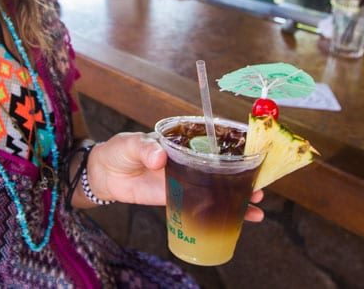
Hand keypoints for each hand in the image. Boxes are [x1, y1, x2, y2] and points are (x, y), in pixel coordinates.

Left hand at [86, 133, 266, 222]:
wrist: (103, 174)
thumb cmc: (119, 150)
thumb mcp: (131, 143)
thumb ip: (145, 148)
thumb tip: (159, 157)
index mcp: (182, 141)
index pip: (213, 142)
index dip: (235, 149)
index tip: (254, 157)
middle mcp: (189, 160)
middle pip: (222, 168)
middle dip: (243, 177)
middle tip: (260, 188)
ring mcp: (185, 180)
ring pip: (216, 189)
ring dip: (236, 198)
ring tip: (256, 208)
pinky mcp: (176, 198)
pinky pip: (200, 206)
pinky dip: (216, 214)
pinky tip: (234, 222)